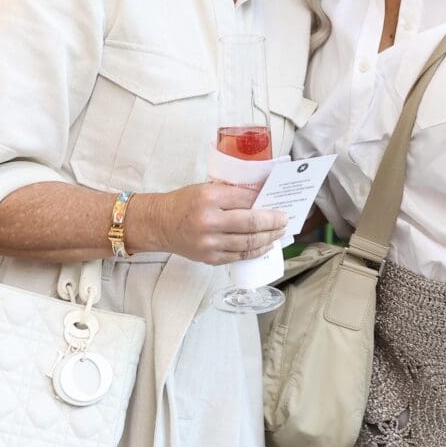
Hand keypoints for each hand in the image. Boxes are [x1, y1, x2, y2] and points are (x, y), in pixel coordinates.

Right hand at [139, 182, 287, 264]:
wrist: (160, 225)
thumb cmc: (185, 202)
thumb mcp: (206, 188)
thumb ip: (231, 193)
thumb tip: (261, 195)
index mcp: (209, 197)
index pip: (247, 199)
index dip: (265, 201)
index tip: (278, 202)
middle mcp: (210, 221)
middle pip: (251, 223)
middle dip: (273, 222)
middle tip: (285, 220)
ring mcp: (210, 243)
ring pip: (248, 243)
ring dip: (269, 238)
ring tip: (279, 233)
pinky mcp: (209, 258)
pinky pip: (239, 256)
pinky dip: (255, 251)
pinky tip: (265, 245)